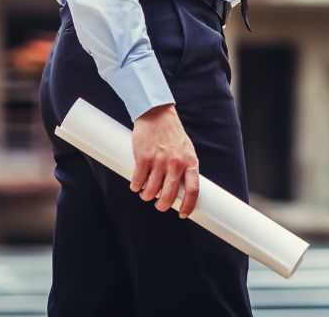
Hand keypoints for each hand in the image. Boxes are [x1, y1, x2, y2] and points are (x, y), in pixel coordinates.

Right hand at [130, 104, 199, 218]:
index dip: (188, 206)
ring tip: (146, 189)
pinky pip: (137, 183)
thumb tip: (182, 191)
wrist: (157, 114)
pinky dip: (136, 186)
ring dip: (146, 195)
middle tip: (159, 203)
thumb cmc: (172, 134)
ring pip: (150, 193)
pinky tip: (137, 182)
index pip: (193, 190)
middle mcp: (175, 163)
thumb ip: (185, 168)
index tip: (183, 214)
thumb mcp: (186, 150)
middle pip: (169, 197)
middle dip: (162, 205)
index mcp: (189, 161)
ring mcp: (159, 161)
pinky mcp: (143, 159)